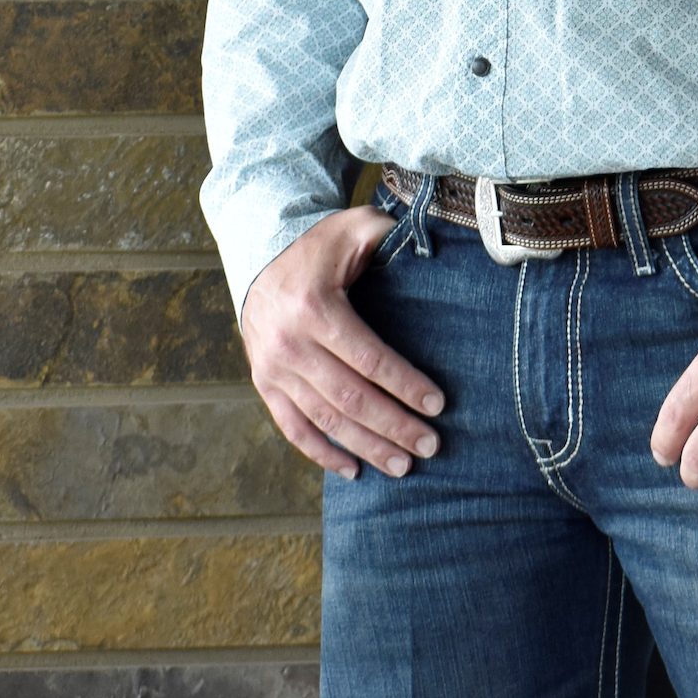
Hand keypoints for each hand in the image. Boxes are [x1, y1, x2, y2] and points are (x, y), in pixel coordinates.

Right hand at [240, 208, 444, 481]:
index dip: (405, 385)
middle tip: (430, 445)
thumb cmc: (318, 246)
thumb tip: (430, 242)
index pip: (368, 358)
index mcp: (315, 308)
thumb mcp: (352, 227)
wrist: (259, 260)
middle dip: (394, 426)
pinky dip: (322, 453)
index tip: (438, 404)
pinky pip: (293, 429)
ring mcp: (274, 369)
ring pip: (325, 420)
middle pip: (350, 398)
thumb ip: (387, 233)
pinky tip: (353, 470)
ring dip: (366, 447)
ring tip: (403, 465)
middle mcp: (290, 344)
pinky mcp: (265, 385)